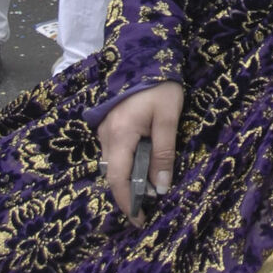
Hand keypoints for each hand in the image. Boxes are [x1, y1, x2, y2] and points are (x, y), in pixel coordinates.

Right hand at [97, 81, 185, 214]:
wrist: (144, 53)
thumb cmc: (160, 86)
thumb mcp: (168, 119)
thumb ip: (163, 154)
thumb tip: (160, 187)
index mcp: (120, 135)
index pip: (118, 178)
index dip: (127, 201)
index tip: (138, 220)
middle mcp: (106, 135)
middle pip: (112, 174)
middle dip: (128, 193)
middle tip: (147, 208)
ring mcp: (104, 129)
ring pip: (112, 164)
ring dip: (127, 179)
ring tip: (147, 189)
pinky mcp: (108, 124)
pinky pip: (113, 152)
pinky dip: (125, 165)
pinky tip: (141, 167)